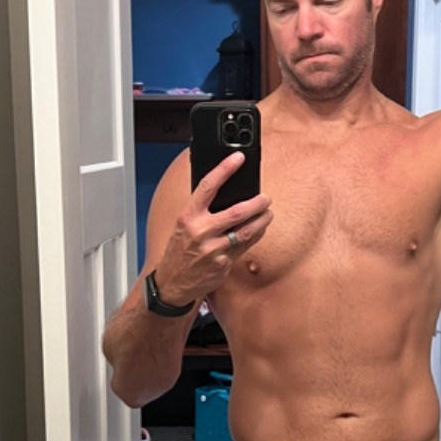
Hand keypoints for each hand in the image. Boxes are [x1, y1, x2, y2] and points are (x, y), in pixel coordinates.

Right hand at [154, 151, 272, 303]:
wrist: (172, 282)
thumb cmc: (179, 250)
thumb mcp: (183, 225)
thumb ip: (201, 211)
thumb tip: (225, 191)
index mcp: (188, 216)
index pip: (208, 186)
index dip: (224, 169)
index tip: (238, 158)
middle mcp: (200, 232)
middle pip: (237, 212)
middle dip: (257, 203)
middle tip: (266, 198)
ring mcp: (213, 250)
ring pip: (246, 231)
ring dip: (262, 220)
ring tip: (268, 213)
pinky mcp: (223, 264)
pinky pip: (245, 247)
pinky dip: (255, 236)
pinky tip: (259, 230)